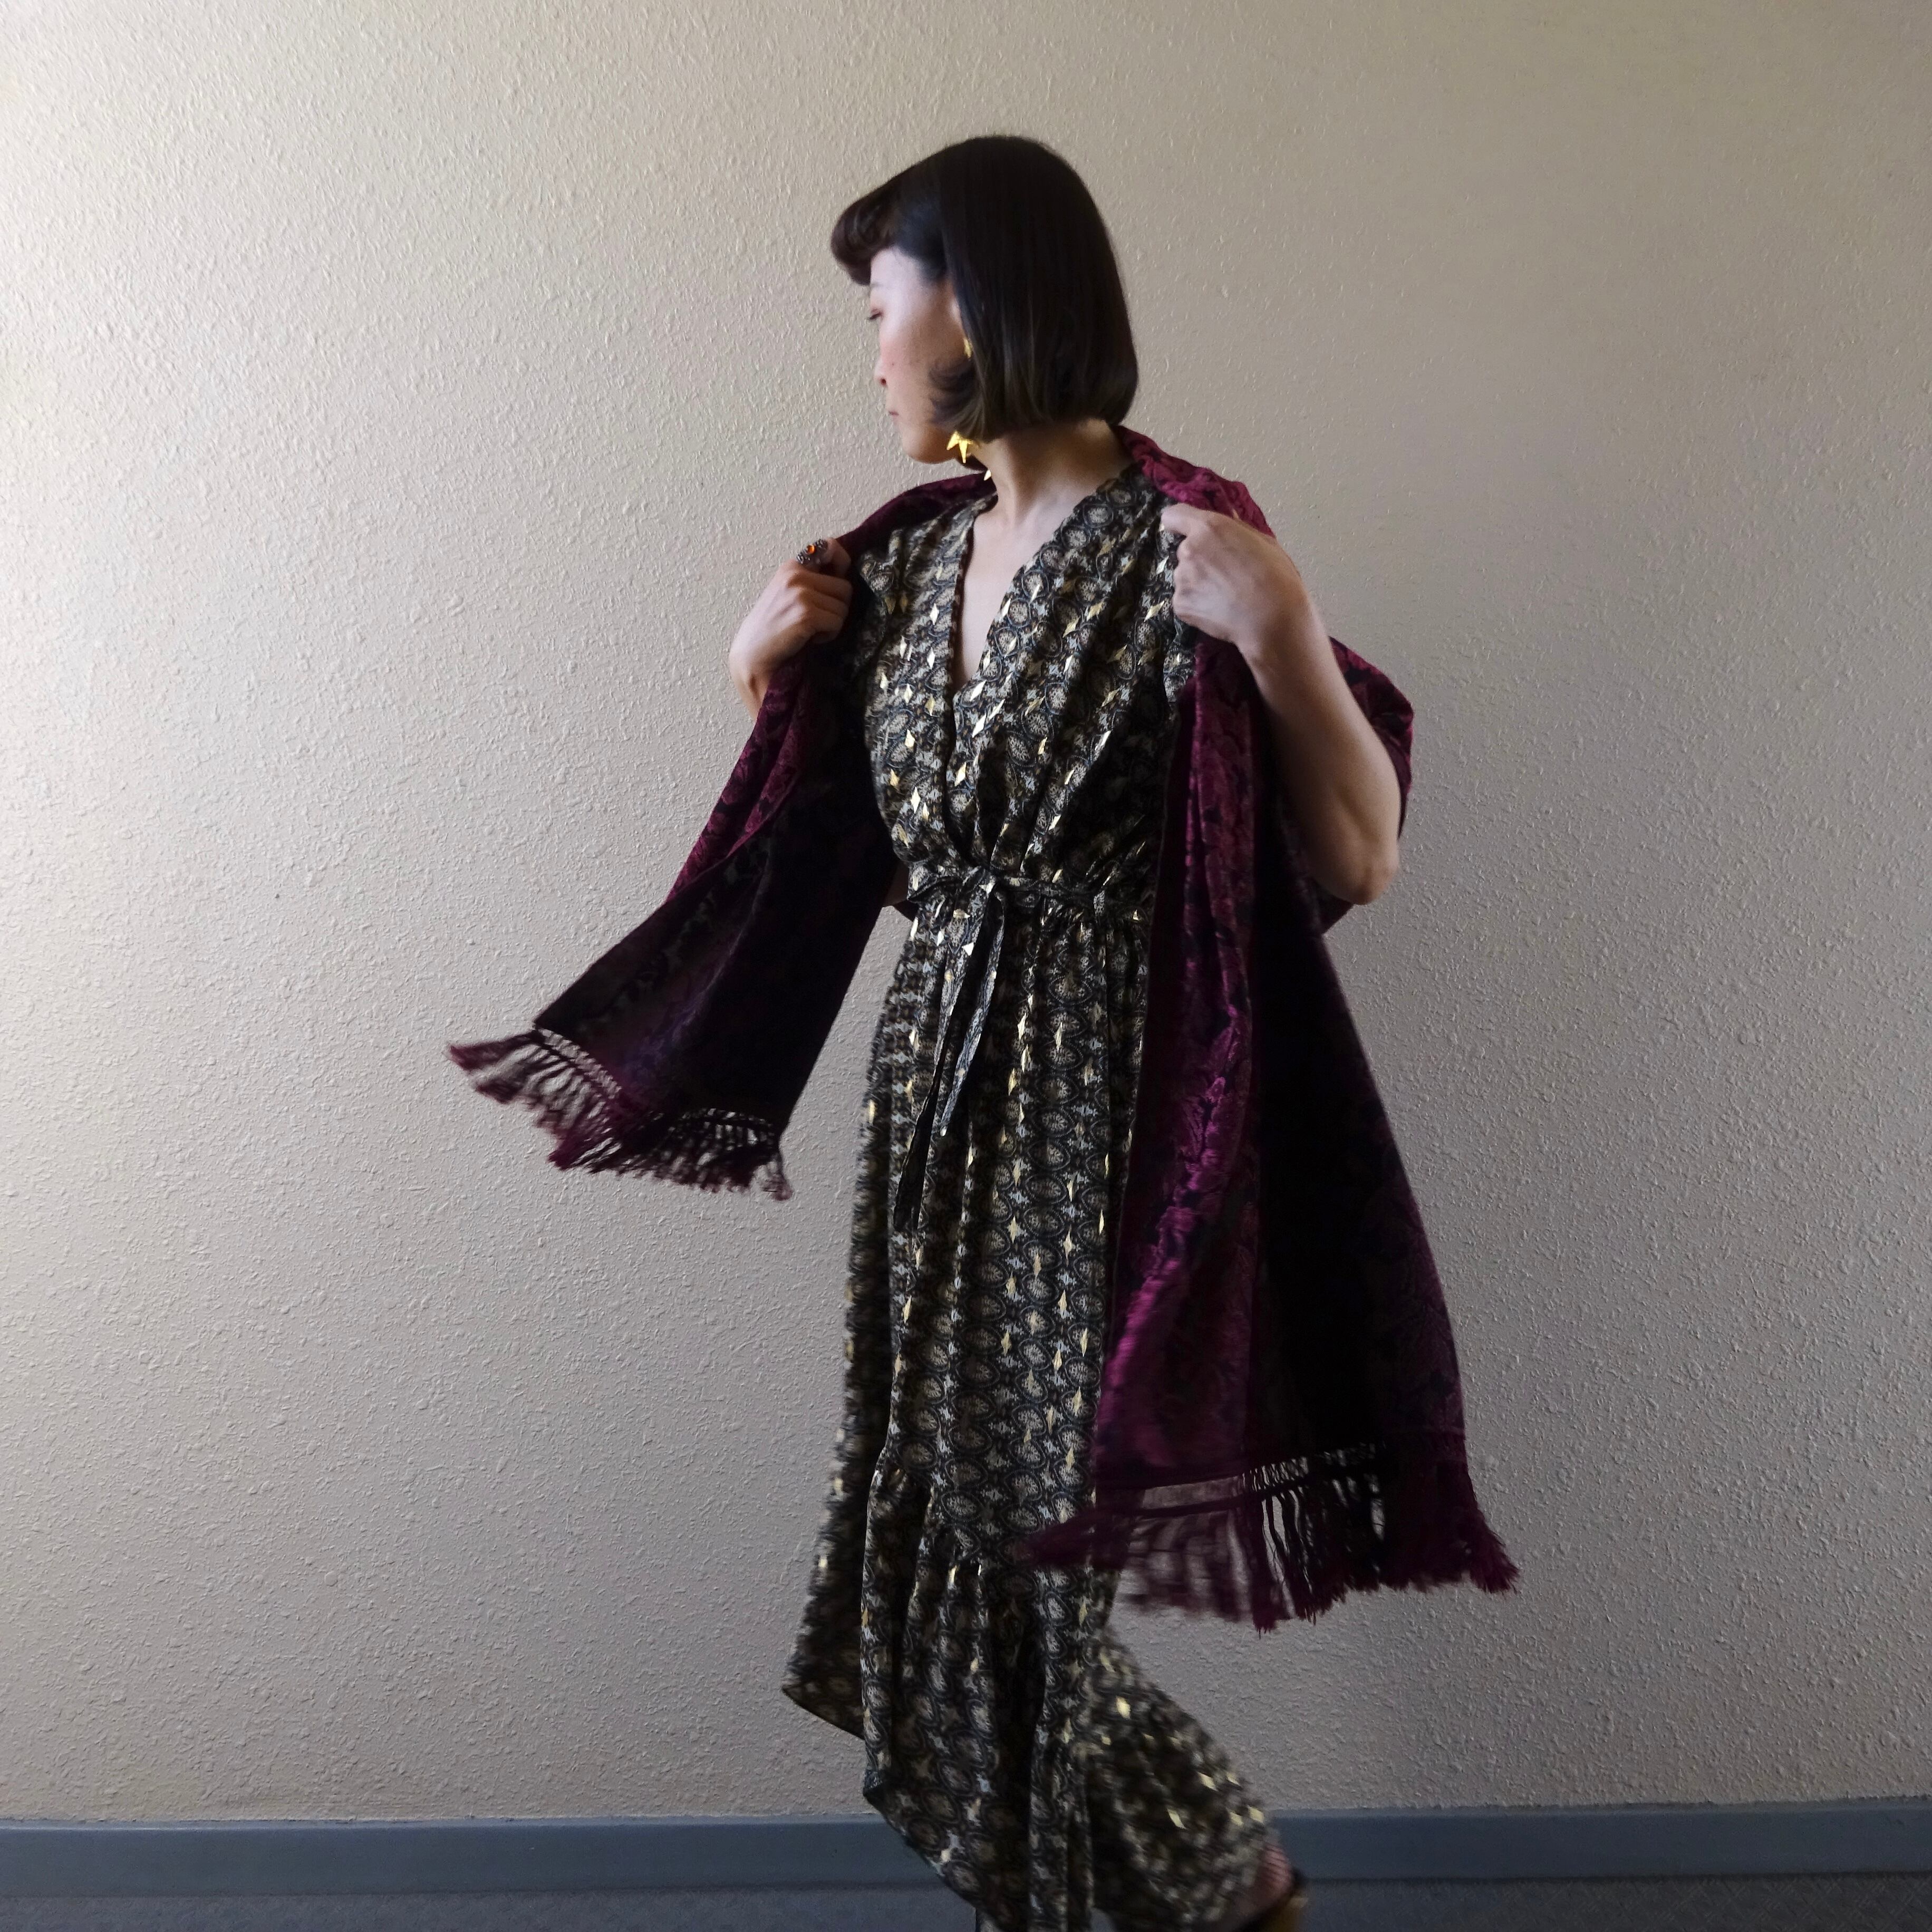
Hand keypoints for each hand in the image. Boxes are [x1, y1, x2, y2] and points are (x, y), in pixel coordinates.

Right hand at [729, 538, 854, 716]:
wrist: (753, 656)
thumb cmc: (773, 629)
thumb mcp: (788, 594)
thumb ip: (811, 580)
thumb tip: (845, 572)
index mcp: (791, 566)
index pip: (830, 547)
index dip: (842, 564)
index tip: (838, 582)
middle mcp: (796, 575)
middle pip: (845, 587)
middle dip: (836, 607)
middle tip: (815, 620)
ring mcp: (801, 593)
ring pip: (843, 607)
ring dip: (832, 623)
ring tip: (809, 630)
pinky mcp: (806, 614)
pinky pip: (837, 623)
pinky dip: (828, 635)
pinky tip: (808, 639)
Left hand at [1157, 502, 1319, 659]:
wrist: (1271, 620)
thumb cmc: (1276, 578)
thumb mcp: (1264, 543)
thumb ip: (1238, 529)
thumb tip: (1229, 517)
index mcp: (1210, 528)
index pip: (1174, 515)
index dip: (1179, 523)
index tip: (1188, 531)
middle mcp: (1189, 550)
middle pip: (1185, 549)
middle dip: (1200, 559)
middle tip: (1224, 574)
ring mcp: (1181, 578)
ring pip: (1185, 576)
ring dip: (1199, 583)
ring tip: (1225, 596)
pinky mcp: (1180, 604)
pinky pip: (1185, 600)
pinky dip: (1197, 605)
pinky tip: (1219, 610)